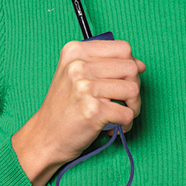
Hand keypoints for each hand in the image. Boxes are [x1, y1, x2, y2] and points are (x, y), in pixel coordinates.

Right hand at [11, 39, 144, 185]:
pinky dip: (126, 124)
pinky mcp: (93, 110)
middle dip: (134, 87)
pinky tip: (113, 127)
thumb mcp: (75, 74)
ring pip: (133, 90)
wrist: (45, 136)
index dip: (131, 65)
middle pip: (131, 68)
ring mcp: (84, 87)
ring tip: (119, 115)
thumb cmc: (64, 107)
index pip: (122, 48)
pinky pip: (128, 113)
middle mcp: (78, 65)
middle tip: (123, 101)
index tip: (125, 80)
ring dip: (133, 107)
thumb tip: (140, 64)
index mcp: (75, 51)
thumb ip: (104, 64)